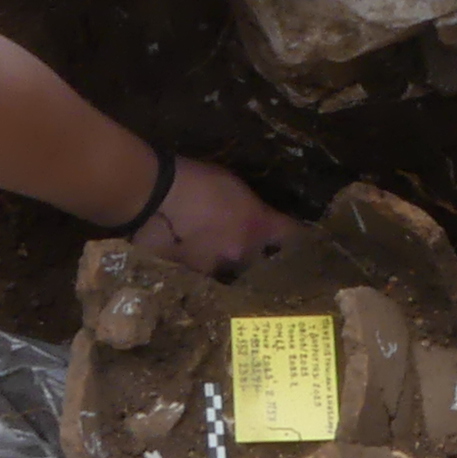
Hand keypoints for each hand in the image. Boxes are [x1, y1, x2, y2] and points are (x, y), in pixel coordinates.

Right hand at [135, 155, 294, 277]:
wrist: (156, 197)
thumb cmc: (196, 181)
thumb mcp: (234, 186)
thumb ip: (251, 208)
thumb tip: (255, 216)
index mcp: (260, 225)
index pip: (293, 236)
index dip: (299, 238)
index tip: (300, 238)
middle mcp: (246, 253)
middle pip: (263, 260)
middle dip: (259, 254)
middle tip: (249, 244)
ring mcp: (220, 267)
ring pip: (234, 269)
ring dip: (229, 261)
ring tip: (217, 249)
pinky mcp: (194, 276)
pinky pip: (208, 273)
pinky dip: (205, 264)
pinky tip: (195, 253)